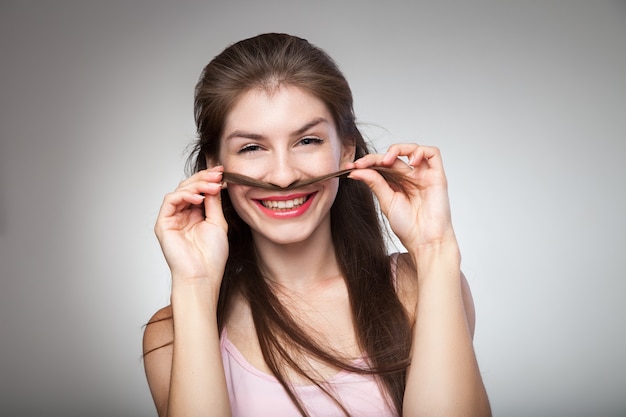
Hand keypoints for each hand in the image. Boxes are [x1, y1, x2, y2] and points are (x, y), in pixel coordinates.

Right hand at [154, 166, 228, 283]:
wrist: (203, 275)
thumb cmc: (212, 255)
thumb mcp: (218, 222)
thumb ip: (214, 202)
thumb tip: (214, 183)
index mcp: (195, 215)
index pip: (199, 190)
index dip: (209, 179)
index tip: (222, 172)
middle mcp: (182, 215)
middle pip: (189, 187)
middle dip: (204, 178)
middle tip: (218, 175)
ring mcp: (172, 218)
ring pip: (180, 190)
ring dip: (198, 185)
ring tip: (213, 186)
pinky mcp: (163, 223)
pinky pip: (171, 200)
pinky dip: (185, 195)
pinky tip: (199, 198)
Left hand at [346, 144, 456, 251]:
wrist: (425, 241)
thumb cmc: (408, 227)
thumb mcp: (386, 202)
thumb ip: (374, 183)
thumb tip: (356, 170)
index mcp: (397, 184)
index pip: (381, 166)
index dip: (366, 163)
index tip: (351, 167)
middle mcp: (411, 177)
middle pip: (393, 156)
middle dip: (375, 157)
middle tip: (361, 164)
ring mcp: (424, 175)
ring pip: (413, 149)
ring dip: (398, 149)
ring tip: (387, 161)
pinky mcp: (437, 176)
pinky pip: (433, 153)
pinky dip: (420, 152)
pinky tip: (410, 162)